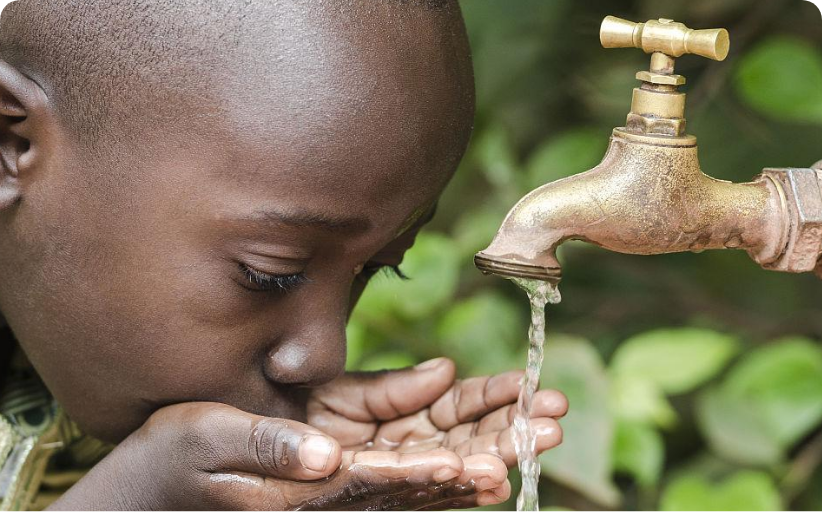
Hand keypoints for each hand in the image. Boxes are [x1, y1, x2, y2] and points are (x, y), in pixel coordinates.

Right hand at [47, 402, 502, 511]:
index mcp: (310, 487)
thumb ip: (271, 448)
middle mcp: (337, 490)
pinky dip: (451, 443)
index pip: (384, 482)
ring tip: (540, 425)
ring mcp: (343, 481)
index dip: (437, 474)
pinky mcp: (342, 467)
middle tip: (546, 431)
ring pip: (426, 470)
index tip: (484, 465)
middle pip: (425, 478)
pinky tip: (489, 430)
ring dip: (485, 445)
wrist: (157, 484)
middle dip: (486, 453)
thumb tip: (331, 456)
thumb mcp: (211, 441)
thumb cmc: (178, 459)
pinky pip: (405, 459)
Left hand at [308, 358, 568, 508]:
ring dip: (501, 454)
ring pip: (462, 465)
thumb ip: (394, 388)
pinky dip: (464, 492)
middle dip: (516, 424)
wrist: (251, 457)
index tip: (531, 382)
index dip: (497, 392)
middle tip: (556, 415)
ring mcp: (406, 476)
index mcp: (410, 412)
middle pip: (475, 435)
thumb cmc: (300, 419)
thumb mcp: (345, 395)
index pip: (462, 401)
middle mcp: (417, 446)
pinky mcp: (390, 498)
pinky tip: (494, 485)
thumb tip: (447, 368)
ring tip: (538, 442)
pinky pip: (430, 497)